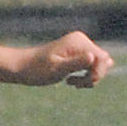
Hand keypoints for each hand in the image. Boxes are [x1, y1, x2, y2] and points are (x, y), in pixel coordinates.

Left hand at [0, 31, 114, 87]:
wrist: (22, 66)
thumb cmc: (37, 70)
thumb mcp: (57, 69)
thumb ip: (77, 63)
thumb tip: (95, 57)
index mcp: (78, 42)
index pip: (103, 58)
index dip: (98, 73)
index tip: (83, 83)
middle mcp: (81, 41)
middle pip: (104, 61)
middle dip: (95, 76)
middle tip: (77, 84)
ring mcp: (80, 46)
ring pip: (99, 65)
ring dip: (90, 78)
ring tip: (72, 83)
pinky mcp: (77, 53)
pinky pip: (92, 66)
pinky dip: (86, 76)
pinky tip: (72, 81)